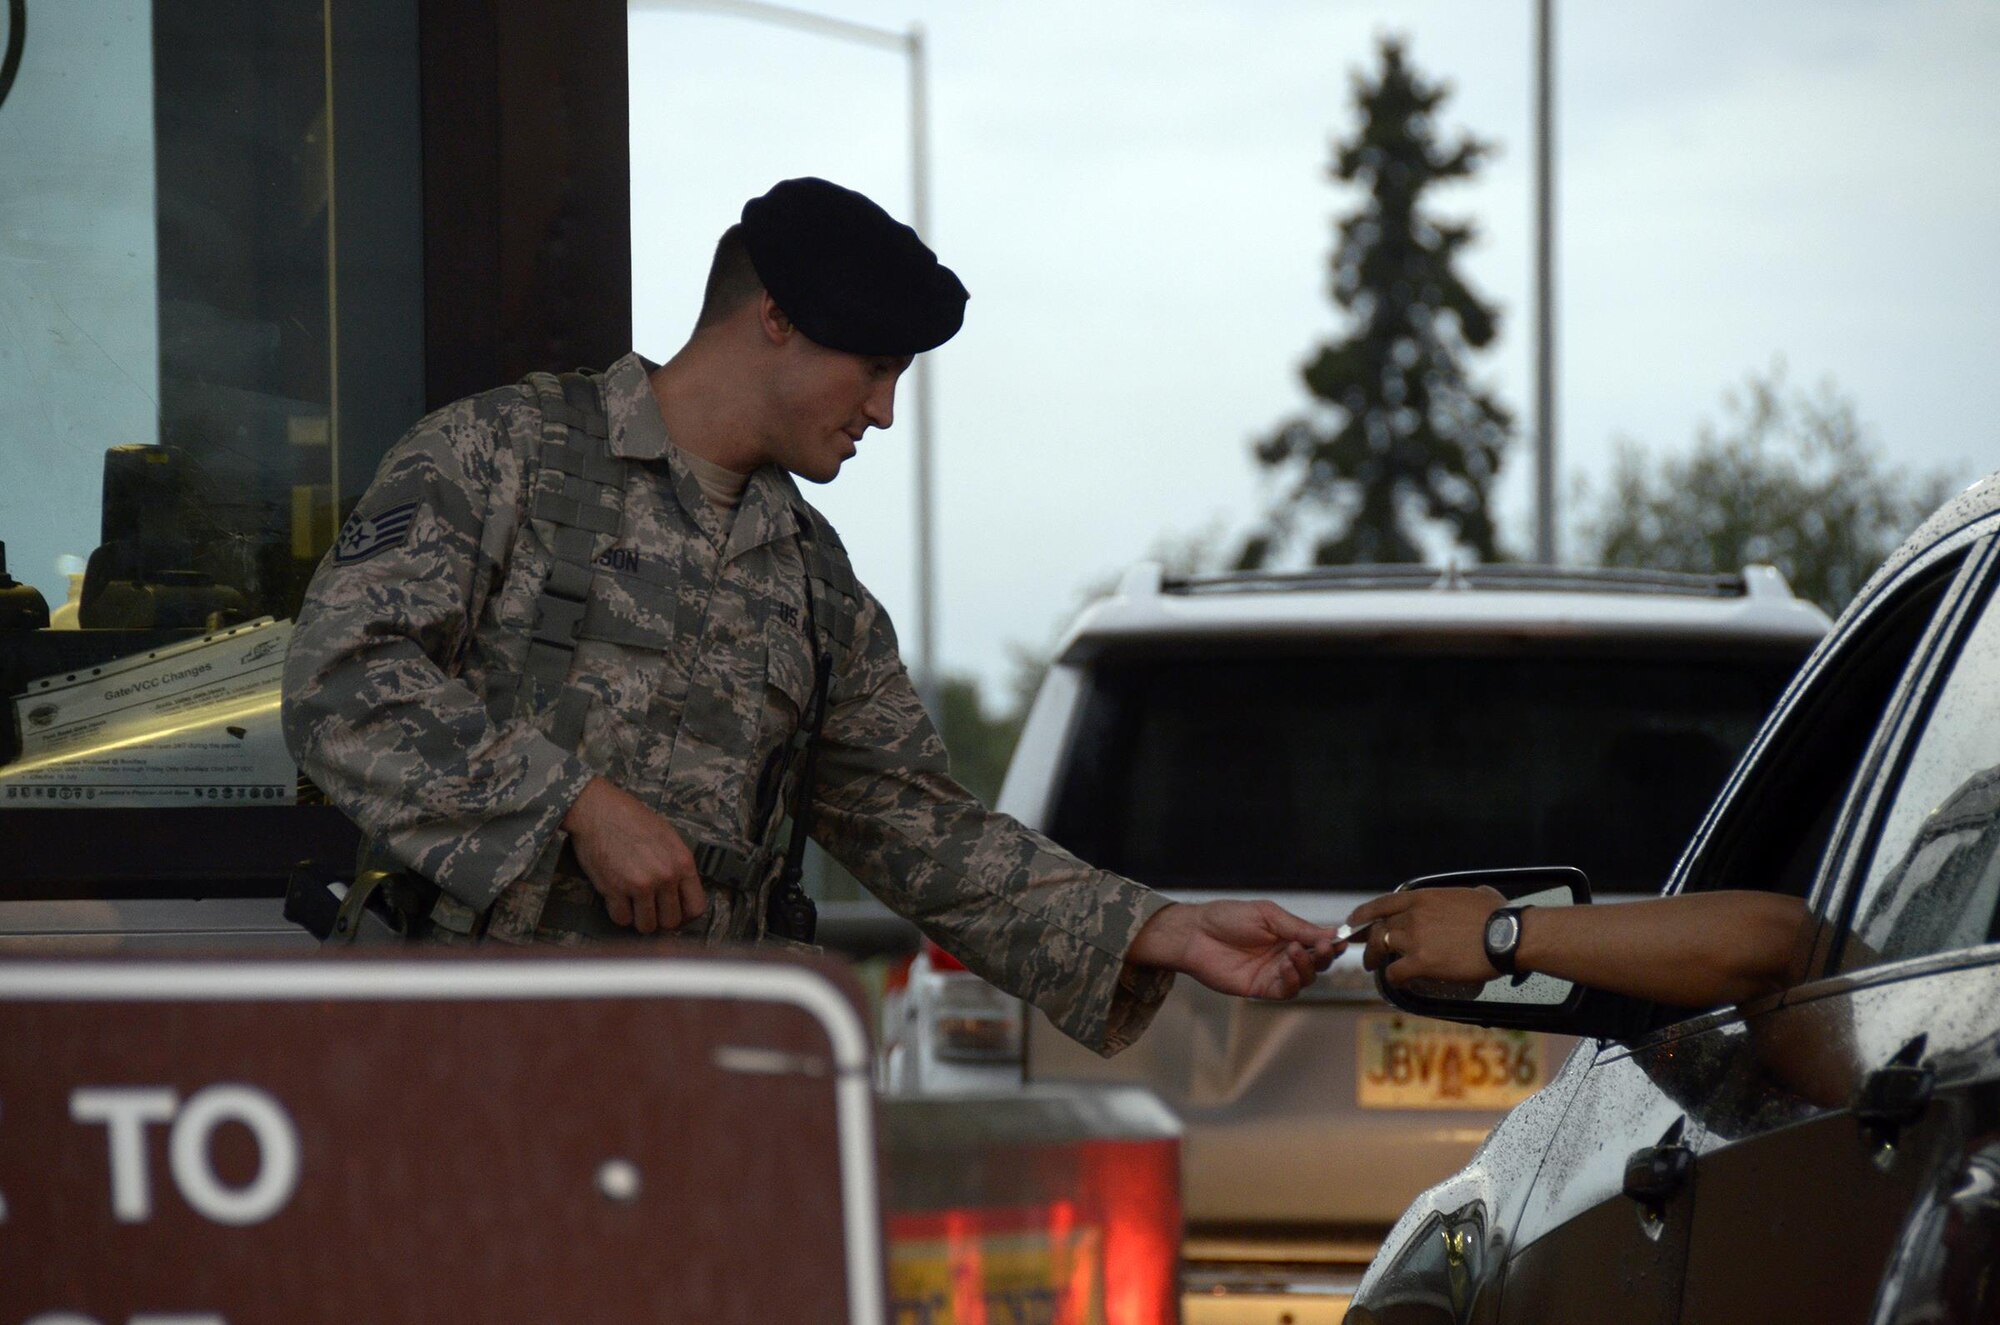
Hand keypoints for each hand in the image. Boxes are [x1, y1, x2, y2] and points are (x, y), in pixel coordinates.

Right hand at [561, 777, 707, 933]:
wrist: (599, 810)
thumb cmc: (633, 819)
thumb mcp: (669, 838)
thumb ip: (678, 866)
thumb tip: (681, 895)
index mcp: (682, 863)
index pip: (696, 908)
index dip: (686, 917)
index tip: (676, 914)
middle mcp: (665, 876)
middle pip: (671, 921)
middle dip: (660, 919)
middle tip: (651, 909)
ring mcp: (640, 885)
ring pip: (646, 926)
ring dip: (639, 919)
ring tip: (634, 906)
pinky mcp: (614, 890)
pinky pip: (622, 919)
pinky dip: (620, 914)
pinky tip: (618, 900)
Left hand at [1128, 900, 1344, 999]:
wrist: (1195, 934)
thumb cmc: (1227, 918)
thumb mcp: (1267, 915)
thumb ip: (1298, 927)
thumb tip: (1332, 934)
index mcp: (1288, 934)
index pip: (1319, 942)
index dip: (1333, 943)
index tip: (1341, 941)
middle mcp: (1284, 955)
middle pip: (1317, 963)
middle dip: (1325, 957)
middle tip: (1324, 948)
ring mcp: (1273, 973)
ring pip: (1305, 978)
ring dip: (1307, 967)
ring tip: (1296, 952)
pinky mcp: (1261, 988)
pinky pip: (1286, 991)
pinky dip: (1293, 981)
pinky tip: (1287, 968)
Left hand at [1347, 886, 1505, 986]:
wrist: (1507, 936)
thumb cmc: (1498, 914)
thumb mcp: (1476, 894)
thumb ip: (1464, 896)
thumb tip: (1477, 895)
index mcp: (1422, 897)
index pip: (1382, 904)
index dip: (1364, 914)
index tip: (1354, 922)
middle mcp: (1413, 916)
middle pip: (1378, 929)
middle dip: (1367, 942)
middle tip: (1366, 953)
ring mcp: (1415, 939)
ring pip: (1381, 949)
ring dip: (1375, 960)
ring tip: (1374, 968)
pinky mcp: (1421, 963)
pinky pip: (1395, 972)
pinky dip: (1393, 978)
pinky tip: (1399, 981)